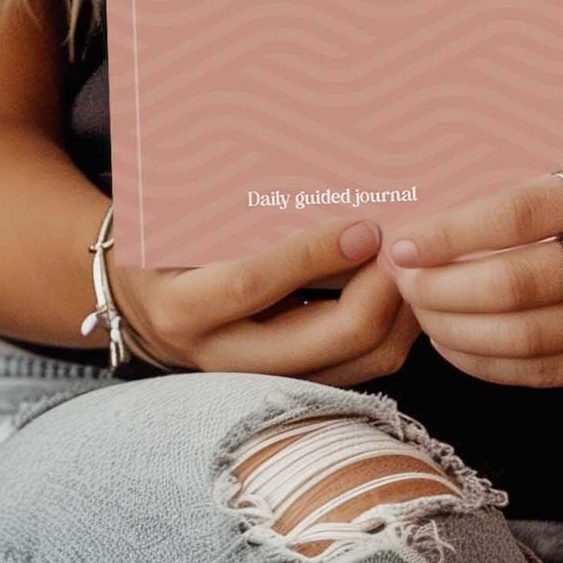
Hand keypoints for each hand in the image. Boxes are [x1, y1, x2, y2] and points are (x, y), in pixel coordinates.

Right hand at [111, 218, 417, 385]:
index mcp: (185, 306)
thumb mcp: (183, 224)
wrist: (144, 306)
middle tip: (408, 249)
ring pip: (357, 362)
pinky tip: (406, 290)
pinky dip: (394, 329)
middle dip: (380, 294)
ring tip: (418, 266)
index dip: (314, 255)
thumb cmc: (168, 245)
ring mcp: (263, 379)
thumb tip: (326, 179)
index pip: (253, 284)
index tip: (364, 226)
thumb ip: (239, 210)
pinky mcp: (294, 383)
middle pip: (325, 340)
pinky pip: (361, 367)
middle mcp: (223, 355)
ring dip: (399, 315)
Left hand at [387, 132, 562, 386]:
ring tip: (419, 311)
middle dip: (443, 291)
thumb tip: (410, 190)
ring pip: (530, 340)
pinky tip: (454, 341)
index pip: (521, 214)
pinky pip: (549, 372)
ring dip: (457, 333)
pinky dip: (489, 363)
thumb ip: (505, 166)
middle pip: (520, 287)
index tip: (401, 244)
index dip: (452, 234)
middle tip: (402, 282)